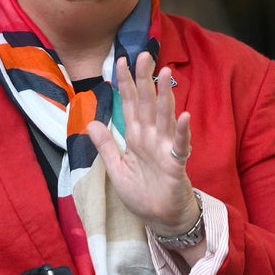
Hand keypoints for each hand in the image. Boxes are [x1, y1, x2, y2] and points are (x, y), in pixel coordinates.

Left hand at [87, 51, 200, 237]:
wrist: (161, 220)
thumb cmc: (142, 194)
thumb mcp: (116, 169)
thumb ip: (105, 146)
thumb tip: (90, 122)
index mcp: (135, 137)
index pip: (129, 104)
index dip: (125, 83)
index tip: (120, 61)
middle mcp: (150, 137)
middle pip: (146, 103)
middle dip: (144, 79)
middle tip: (143, 54)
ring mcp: (164, 149)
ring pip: (163, 117)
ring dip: (164, 96)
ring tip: (165, 74)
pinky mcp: (176, 164)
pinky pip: (179, 145)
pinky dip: (181, 131)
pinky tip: (184, 115)